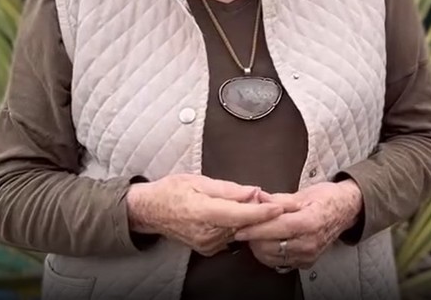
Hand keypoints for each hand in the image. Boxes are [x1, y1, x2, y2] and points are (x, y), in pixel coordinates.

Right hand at [126, 174, 284, 256]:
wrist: (150, 211)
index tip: (280, 207)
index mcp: (204, 212)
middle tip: (279, 201)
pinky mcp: (208, 249)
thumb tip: (253, 192)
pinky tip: (238, 215)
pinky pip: (230, 236)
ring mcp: (207, 244)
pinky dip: (237, 226)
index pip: (241, 215)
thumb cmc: (172, 191)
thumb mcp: (200, 181)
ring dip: (250, 219)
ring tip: (259, 204)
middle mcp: (207, 232)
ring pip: (239, 231)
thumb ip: (229, 189)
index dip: (262, 211)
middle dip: (261, 213)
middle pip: (243, 224)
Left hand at [234, 180, 363, 270]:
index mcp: (309, 222)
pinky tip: (266, 241)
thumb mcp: (304, 193)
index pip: (275, 229)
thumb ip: (279, 199)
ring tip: (256, 232)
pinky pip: (280, 262)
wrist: (346, 210)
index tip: (239, 227)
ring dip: (259, 246)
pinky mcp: (306, 262)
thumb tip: (259, 198)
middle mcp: (309, 242)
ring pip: (272, 257)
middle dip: (254, 237)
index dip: (255, 229)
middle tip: (246, 225)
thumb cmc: (327, 199)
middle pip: (270, 246)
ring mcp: (308, 254)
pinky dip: (268, 253)